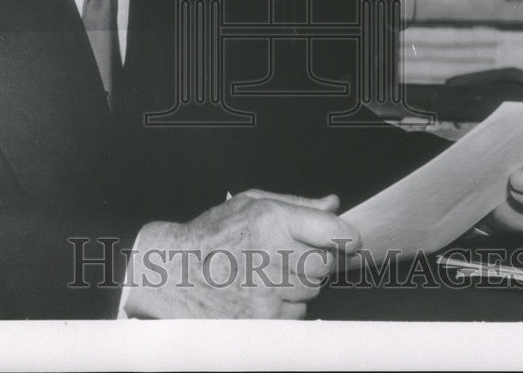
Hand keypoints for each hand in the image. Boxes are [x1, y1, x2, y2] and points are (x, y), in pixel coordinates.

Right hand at [124, 190, 358, 318]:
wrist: (175, 274)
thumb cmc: (212, 235)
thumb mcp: (251, 203)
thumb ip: (298, 204)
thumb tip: (333, 204)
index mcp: (273, 220)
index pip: (335, 232)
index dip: (347, 236)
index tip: (347, 240)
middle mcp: (274, 255)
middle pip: (326, 263)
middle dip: (316, 258)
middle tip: (291, 253)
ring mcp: (269, 292)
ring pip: (314, 289)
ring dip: (301, 282)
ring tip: (269, 271)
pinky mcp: (264, 319)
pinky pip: (298, 313)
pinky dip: (287, 304)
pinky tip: (262, 291)